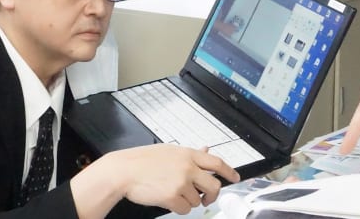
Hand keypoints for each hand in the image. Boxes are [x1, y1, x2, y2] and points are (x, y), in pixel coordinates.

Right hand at [74, 144, 239, 215]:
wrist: (124, 171)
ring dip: (189, 201)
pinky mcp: (173, 197)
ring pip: (198, 200)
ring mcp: (181, 182)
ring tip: (174, 193)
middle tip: (206, 198)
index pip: (217, 162)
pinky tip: (169, 200)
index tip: (235, 178)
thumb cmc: (143, 161)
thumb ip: (190, 154)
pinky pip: (185, 209)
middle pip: (214, 185)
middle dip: (212, 195)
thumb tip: (206, 150)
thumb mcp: (169, 151)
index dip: (229, 171)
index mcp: (188, 154)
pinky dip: (179, 208)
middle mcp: (188, 167)